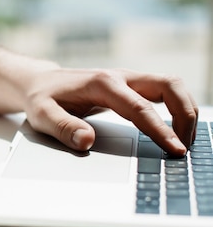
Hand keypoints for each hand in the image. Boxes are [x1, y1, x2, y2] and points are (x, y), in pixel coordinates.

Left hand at [22, 67, 198, 155]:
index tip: (174, 149)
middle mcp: (120, 77)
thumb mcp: (43, 115)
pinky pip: (163, 93)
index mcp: (102, 84)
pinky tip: (177, 130)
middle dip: (185, 114)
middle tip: (185, 146)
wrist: (39, 83)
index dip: (160, 130)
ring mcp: (128, 79)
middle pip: (168, 86)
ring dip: (185, 110)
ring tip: (184, 141)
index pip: (139, 107)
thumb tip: (87, 141)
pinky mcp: (131, 87)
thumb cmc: (42, 99)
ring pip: (170, 86)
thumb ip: (64, 128)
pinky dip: (177, 108)